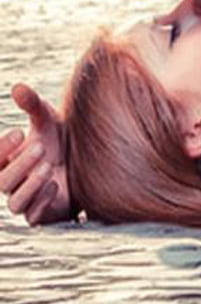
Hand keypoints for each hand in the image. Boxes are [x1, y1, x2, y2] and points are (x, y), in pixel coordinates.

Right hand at [0, 83, 71, 223]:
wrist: (88, 165)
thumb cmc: (60, 141)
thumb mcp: (49, 121)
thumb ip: (33, 106)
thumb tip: (18, 86)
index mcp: (7, 161)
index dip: (1, 148)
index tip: (19, 131)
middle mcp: (13, 183)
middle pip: (1, 181)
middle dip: (19, 165)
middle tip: (41, 147)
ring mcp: (27, 200)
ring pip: (14, 203)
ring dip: (30, 185)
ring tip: (49, 167)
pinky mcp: (45, 215)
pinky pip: (33, 217)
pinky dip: (41, 202)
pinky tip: (55, 186)